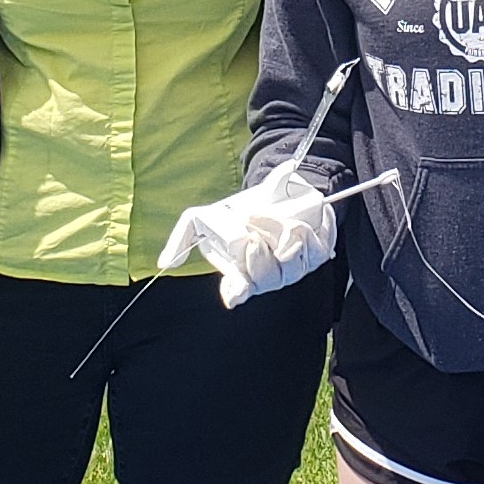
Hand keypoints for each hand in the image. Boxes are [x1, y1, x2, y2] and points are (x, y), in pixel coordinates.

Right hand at [159, 172, 338, 307]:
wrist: (276, 191)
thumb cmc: (239, 211)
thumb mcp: (205, 218)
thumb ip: (184, 238)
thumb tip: (165, 262)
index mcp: (243, 273)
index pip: (240, 290)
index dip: (238, 292)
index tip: (234, 290)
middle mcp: (269, 276)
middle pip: (268, 276)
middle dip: (260, 251)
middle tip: (251, 223)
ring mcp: (295, 266)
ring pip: (292, 262)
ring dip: (282, 234)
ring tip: (274, 217)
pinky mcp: (318, 252)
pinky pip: (316, 249)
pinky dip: (306, 232)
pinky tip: (298, 221)